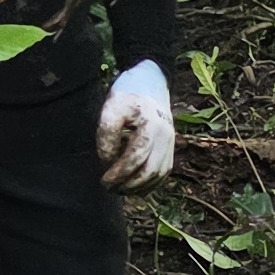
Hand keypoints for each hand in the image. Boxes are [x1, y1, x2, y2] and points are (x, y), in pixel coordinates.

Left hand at [96, 57, 176, 187]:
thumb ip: (107, 134)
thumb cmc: (127, 97)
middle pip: (149, 170)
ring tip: (119, 190)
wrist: (150, 85)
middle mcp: (166, 137)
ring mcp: (171, 143)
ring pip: (159, 174)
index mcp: (152, 126)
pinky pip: (164, 172)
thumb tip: (108, 160)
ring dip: (139, 187)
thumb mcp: (111, 108)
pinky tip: (134, 188)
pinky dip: (150, 183)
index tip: (104, 179)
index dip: (119, 173)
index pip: (136, 158)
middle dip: (128, 184)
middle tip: (108, 188)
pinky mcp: (171, 148)